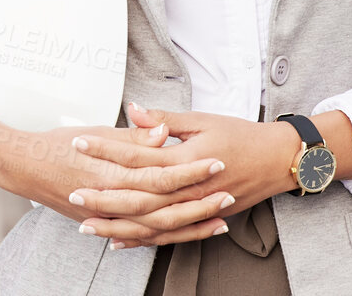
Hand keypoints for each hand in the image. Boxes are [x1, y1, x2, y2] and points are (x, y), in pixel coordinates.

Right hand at [0, 108, 224, 239]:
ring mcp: (105, 217)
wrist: (22, 166)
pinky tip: (184, 235)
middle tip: (229, 195)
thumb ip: (132, 137)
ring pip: (156, 228)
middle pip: (164, 207)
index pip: (160, 174)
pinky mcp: (102, 225)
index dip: (191, 170)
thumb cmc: (56, 144)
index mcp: (110, 173)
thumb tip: (163, 131)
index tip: (217, 162)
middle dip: (199, 203)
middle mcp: (109, 199)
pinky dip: (164, 237)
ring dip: (190, 226)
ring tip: (219, 222)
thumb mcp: (95, 132)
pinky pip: (138, 237)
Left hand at [69, 103, 299, 247]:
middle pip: (139, 198)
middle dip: (103, 197)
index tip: (79, 144)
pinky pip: (168, 235)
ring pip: (150, 223)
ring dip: (117, 225)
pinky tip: (118, 241)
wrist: (279, 160)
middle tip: (72, 193)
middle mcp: (190, 189)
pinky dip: (142, 240)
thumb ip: (164, 119)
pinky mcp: (201, 217)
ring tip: (86, 224)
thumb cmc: (241, 135)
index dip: (106, 150)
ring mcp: (196, 207)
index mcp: (187, 160)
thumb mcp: (202, 120)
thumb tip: (133, 109)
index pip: (137, 156)